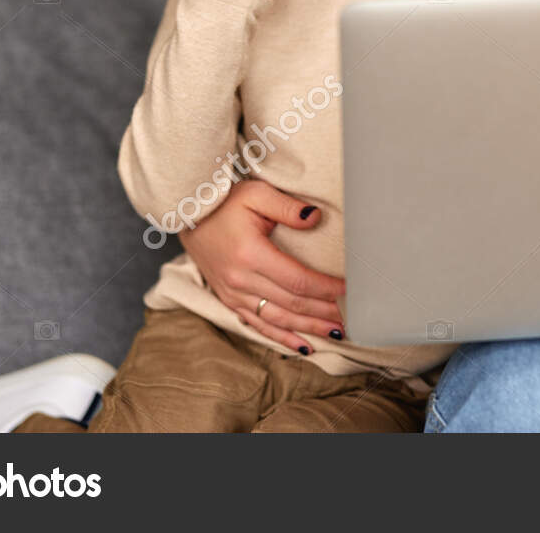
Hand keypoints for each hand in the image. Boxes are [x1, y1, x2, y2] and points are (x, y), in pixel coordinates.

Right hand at [178, 179, 346, 351]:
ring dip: (309, 328)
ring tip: (336, 333)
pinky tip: (303, 345)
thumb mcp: (257, 194)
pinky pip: (259, 325)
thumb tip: (316, 218)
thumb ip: (288, 207)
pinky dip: (282, 338)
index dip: (325, 288)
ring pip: (279, 319)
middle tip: (351, 318)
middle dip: (324, 312)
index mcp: (250, 255)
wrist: (188, 216)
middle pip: (292, 303)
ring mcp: (234, 294)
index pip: (297, 279)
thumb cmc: (225, 202)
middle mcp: (241, 280)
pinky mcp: (229, 300)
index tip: (349, 290)